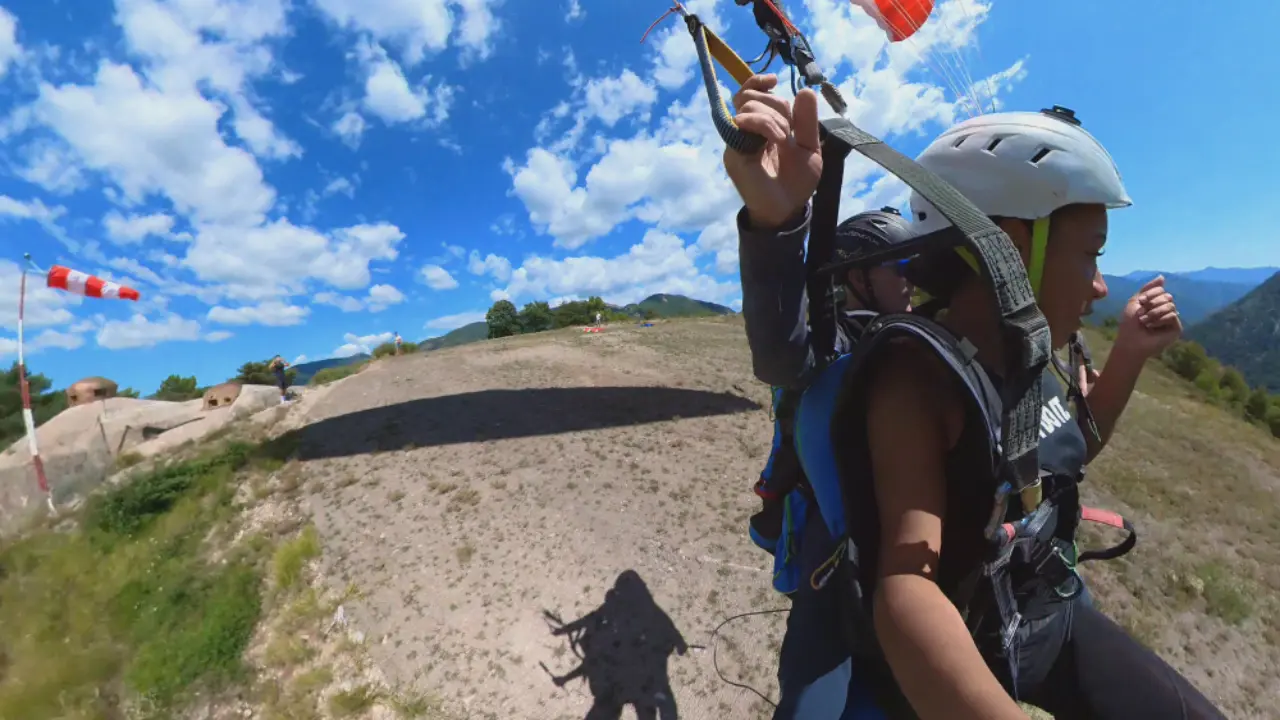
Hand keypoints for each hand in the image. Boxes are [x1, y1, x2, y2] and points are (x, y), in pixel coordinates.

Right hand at [722, 74, 822, 228]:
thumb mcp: (809, 146)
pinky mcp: (734, 151)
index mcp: (764, 126)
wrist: (788, 208)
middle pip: (751, 95)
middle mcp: (747, 131)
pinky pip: (745, 123)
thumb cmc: (797, 180)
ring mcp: (738, 140)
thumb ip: (807, 120)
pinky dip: (765, 125)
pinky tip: (778, 140)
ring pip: (749, 105)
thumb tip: (804, 90)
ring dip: (773, 117)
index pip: (752, 93)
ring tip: (784, 138)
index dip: (758, 82)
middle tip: (788, 127)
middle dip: (775, 104)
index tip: (773, 80)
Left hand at [1113, 275, 1181, 359]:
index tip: (1141, 301)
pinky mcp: (1176, 328)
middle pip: (1167, 296)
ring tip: (1144, 322)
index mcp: (1156, 303)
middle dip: (1152, 304)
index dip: (1151, 293)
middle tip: (1141, 314)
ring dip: (1154, 313)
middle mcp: (1165, 309)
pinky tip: (1152, 327)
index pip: (1161, 290)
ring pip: (1170, 305)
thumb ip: (1148, 288)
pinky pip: (1173, 316)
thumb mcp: (1135, 301)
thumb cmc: (1130, 323)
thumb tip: (1162, 276)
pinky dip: (1160, 320)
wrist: (1130, 341)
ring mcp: (1172, 319)